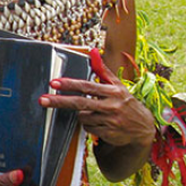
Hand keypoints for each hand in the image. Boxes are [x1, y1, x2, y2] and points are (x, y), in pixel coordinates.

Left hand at [39, 50, 153, 147]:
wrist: (143, 129)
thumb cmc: (125, 103)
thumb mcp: (116, 85)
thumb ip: (102, 69)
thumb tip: (93, 51)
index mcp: (113, 91)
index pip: (87, 86)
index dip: (69, 84)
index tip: (54, 83)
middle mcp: (112, 105)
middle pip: (80, 103)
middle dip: (59, 101)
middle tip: (42, 100)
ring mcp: (110, 121)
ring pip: (82, 117)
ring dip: (84, 115)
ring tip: (97, 113)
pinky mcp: (108, 134)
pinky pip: (88, 128)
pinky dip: (89, 125)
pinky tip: (100, 123)